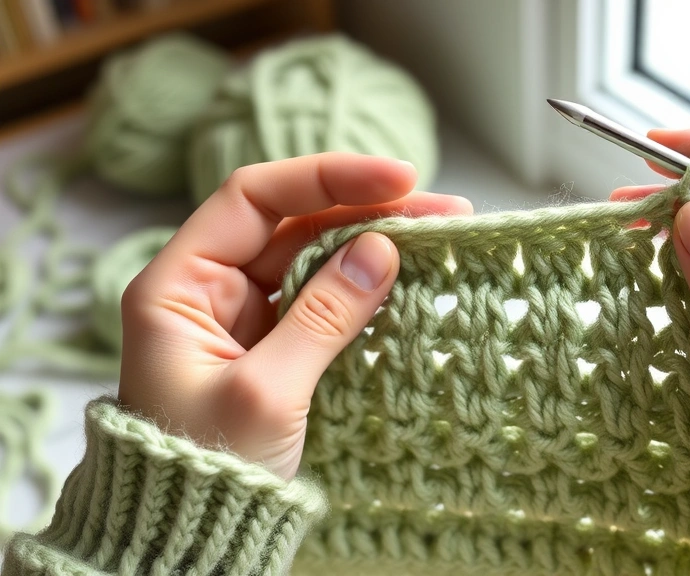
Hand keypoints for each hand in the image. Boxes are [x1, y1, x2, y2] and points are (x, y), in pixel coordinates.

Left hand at [117, 153, 472, 478]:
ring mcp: (246, 316)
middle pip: (294, 223)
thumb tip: (381, 250)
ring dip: (374, 242)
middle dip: (366, 208)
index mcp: (178, 285)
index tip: (399, 179)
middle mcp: (210, 288)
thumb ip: (323, 316)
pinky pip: (325, 298)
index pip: (253, 199)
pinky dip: (367, 286)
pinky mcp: (277, 345)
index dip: (327, 178)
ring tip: (441, 233)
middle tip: (442, 207)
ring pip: (315, 257)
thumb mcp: (266, 393)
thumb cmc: (206, 473)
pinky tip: (410, 277)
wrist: (194, 539)